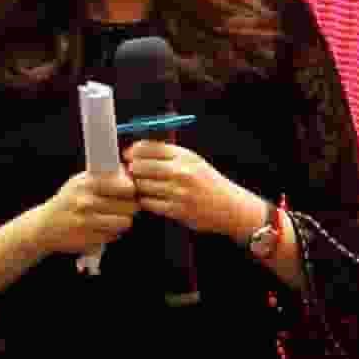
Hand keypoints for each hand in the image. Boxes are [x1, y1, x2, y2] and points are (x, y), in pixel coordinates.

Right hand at [32, 163, 138, 263]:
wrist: (44, 227)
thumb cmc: (67, 202)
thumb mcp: (79, 182)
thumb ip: (103, 176)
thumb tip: (128, 172)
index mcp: (86, 184)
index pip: (127, 187)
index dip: (132, 190)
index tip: (129, 192)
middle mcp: (86, 202)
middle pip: (131, 206)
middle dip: (130, 207)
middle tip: (122, 207)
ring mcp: (87, 222)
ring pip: (125, 222)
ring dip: (122, 221)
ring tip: (112, 217)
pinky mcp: (89, 240)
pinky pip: (114, 235)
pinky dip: (112, 233)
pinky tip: (101, 228)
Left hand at [121, 134, 262, 241]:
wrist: (230, 207)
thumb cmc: (207, 183)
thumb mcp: (193, 161)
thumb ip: (167, 154)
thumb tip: (134, 152)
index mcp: (185, 156)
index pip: (149, 148)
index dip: (134, 151)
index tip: (129, 156)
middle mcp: (182, 172)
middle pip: (141, 166)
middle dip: (133, 170)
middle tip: (133, 173)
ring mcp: (179, 192)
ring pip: (142, 185)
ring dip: (139, 186)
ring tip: (145, 187)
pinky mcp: (177, 210)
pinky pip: (148, 202)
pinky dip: (146, 201)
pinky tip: (153, 199)